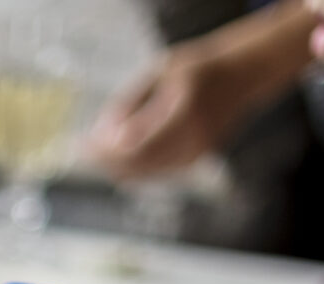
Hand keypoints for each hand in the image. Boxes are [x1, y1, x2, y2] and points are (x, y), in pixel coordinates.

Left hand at [89, 4, 319, 180]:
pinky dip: (131, 169)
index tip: (81, 144)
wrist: (241, 76)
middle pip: (136, 165)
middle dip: (105, 162)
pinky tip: (115, 157)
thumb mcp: (160, 71)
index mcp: (184, 112)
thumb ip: (131, 102)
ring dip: (114, 168)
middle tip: (81, 151)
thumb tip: (100, 135)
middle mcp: (192, 139)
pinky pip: (154, 173)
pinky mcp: (193, 162)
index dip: (104, 150)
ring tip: (93, 153)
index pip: (134, 145)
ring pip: (143, 175)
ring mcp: (195, 155)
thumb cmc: (197, 68)